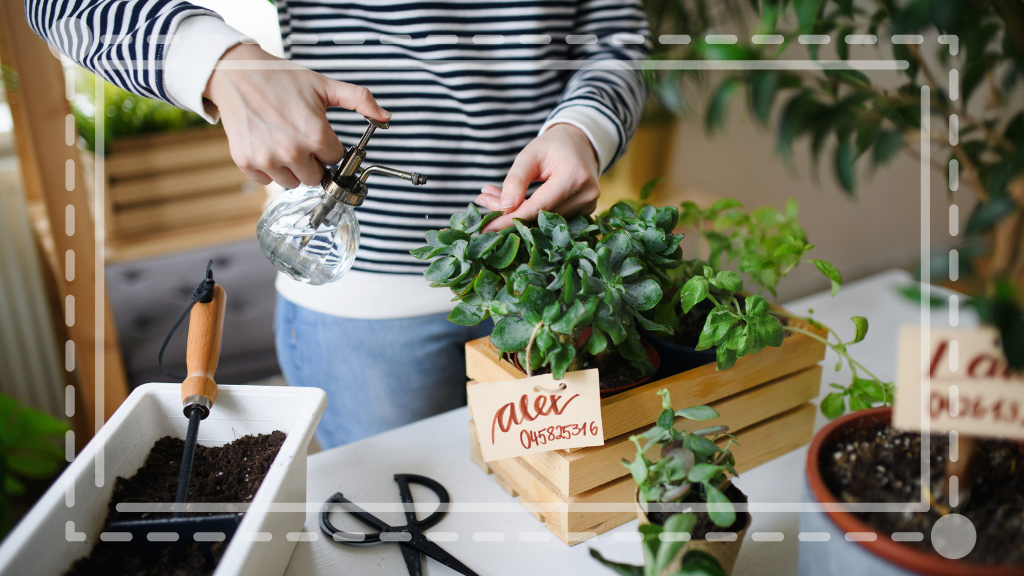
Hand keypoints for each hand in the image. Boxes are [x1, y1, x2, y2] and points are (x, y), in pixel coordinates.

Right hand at [203, 43, 390, 188]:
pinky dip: (268, 169)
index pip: (335, 158)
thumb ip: (359, 100)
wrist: (236, 74)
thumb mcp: (324, 85)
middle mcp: (292, 151)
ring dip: (292, 168)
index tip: (316, 132)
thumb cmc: (281, 78)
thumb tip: (386, 117)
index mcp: (315, 134)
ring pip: (292, 182)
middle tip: (299, 137)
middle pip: (316, 177)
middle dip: (312, 160)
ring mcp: (267, 159)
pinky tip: (265, 145)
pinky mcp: (246, 163)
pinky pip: (267, 181)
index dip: (328, 145)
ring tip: (282, 141)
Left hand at [475, 123, 599, 231]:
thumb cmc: (553, 145)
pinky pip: (553, 220)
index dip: (510, 219)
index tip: (486, 227)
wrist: (580, 142)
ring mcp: (588, 206)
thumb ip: (516, 180)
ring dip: (519, 214)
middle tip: (484, 200)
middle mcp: (585, 196)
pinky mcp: (585, 213)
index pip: (538, 207)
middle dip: (509, 214)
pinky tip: (517, 204)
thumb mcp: (530, 154)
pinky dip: (532, 215)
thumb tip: (504, 207)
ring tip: (497, 197)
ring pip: (545, 221)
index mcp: (574, 177)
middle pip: (540, 216)